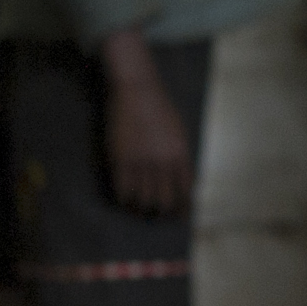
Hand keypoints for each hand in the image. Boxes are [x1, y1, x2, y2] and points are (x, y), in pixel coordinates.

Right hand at [101, 40, 194, 215]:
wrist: (136, 89)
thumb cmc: (159, 107)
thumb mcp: (179, 132)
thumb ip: (180, 157)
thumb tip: (182, 181)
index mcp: (181, 155)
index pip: (185, 191)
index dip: (183, 207)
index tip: (179, 216)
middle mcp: (163, 162)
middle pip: (164, 200)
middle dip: (161, 211)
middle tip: (156, 214)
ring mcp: (141, 161)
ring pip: (143, 199)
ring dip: (141, 207)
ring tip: (138, 208)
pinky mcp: (121, 159)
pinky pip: (123, 190)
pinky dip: (124, 198)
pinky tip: (124, 198)